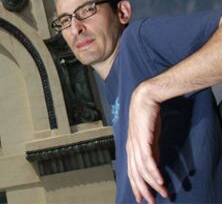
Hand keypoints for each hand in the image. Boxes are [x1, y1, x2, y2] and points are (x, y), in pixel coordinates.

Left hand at [126, 82, 167, 203]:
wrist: (145, 99)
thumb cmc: (146, 117)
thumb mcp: (149, 137)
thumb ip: (151, 151)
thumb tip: (154, 165)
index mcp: (130, 147)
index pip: (131, 171)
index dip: (136, 185)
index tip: (141, 197)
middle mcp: (131, 147)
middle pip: (134, 174)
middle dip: (143, 189)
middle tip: (150, 202)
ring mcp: (136, 144)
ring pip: (142, 169)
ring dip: (152, 183)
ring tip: (162, 193)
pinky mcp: (144, 139)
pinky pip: (148, 160)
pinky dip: (154, 172)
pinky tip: (160, 181)